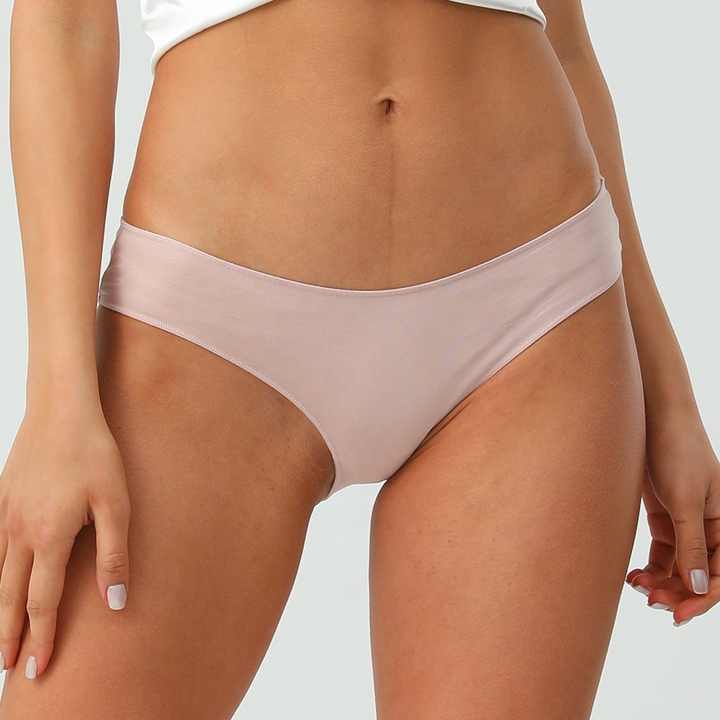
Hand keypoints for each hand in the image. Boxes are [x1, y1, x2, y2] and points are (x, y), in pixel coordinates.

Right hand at [0, 404, 130, 678]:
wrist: (61, 411)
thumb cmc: (95, 454)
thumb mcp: (116, 503)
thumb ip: (114, 554)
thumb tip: (115, 602)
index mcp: (49, 537)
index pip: (42, 602)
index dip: (41, 638)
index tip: (38, 669)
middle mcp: (18, 533)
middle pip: (9, 596)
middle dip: (8, 636)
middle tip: (7, 668)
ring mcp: (4, 516)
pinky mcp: (1, 499)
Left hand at [626, 409, 719, 624]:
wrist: (650, 418)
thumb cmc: (677, 452)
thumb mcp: (687, 500)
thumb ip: (692, 544)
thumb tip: (698, 588)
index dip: (702, 598)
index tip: (677, 614)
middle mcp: (709, 528)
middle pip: (698, 574)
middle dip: (677, 591)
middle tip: (650, 601)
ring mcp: (685, 522)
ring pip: (677, 566)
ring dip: (661, 581)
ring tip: (637, 586)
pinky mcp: (664, 516)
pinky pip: (662, 552)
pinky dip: (650, 566)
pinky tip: (633, 575)